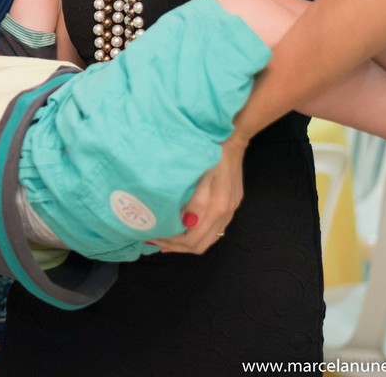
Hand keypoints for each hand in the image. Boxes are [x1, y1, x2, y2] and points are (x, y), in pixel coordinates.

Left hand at [149, 138, 246, 253]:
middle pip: (200, 245)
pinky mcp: (231, 205)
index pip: (193, 240)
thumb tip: (186, 223)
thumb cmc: (211, 154)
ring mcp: (230, 211)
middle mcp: (225, 214)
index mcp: (217, 208)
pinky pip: (214, 229)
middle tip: (155, 240)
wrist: (232, 139)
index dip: (172, 243)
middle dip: (176, 247)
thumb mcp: (201, 174)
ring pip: (208, 239)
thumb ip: (196, 201)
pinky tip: (185, 227)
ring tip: (166, 237)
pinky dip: (197, 233)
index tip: (153, 236)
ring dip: (186, 242)